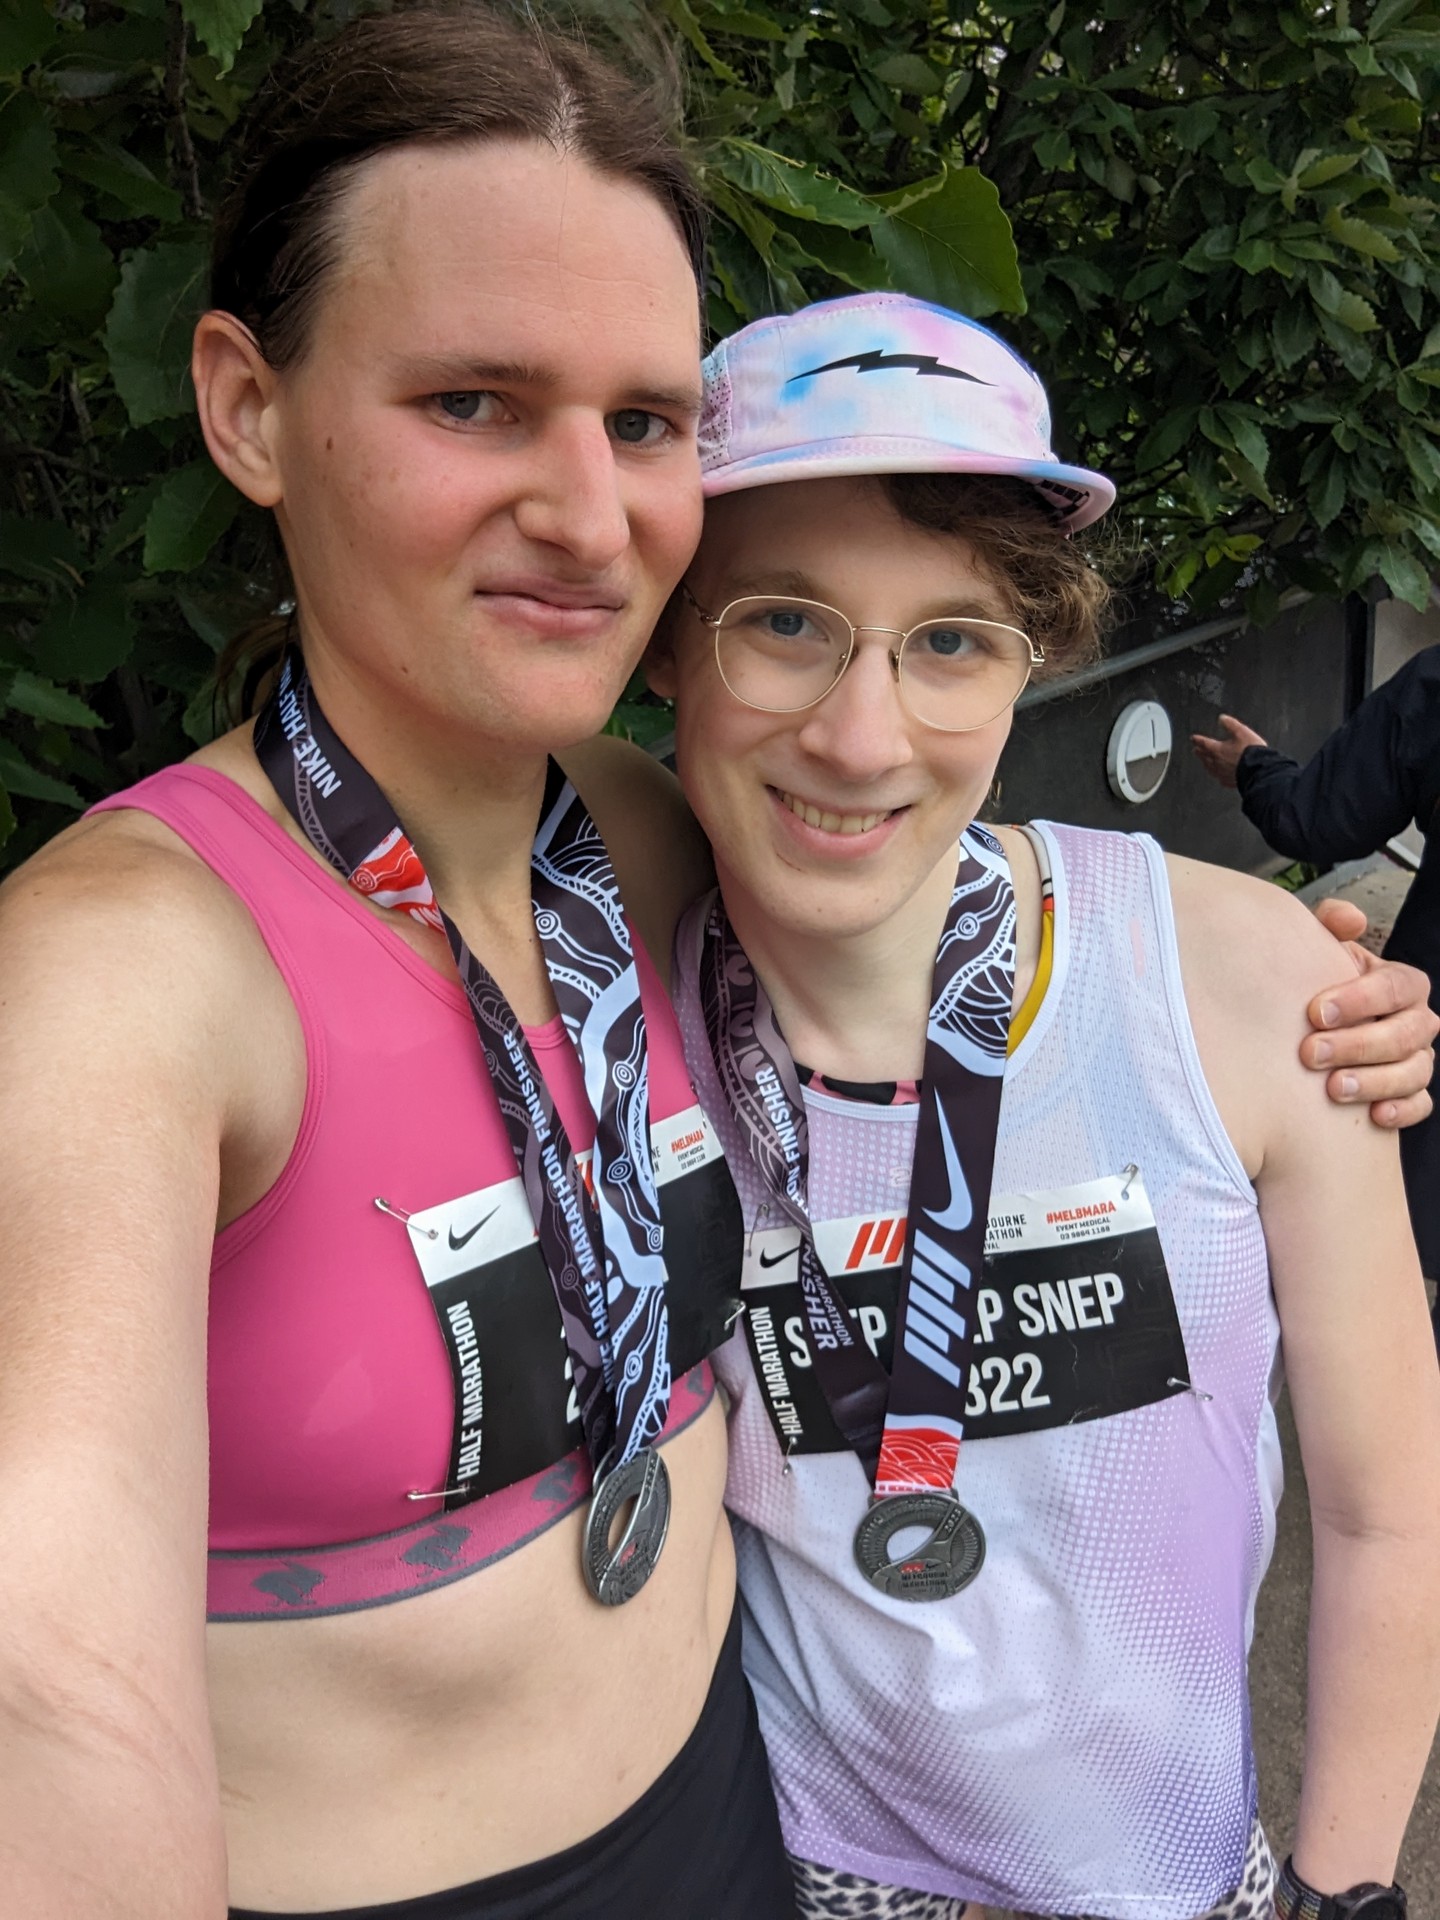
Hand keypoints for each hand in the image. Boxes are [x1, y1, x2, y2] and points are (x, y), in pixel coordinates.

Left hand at [1191, 714, 1266, 786]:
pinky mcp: (1229, 781)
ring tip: (1204, 762)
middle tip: (1195, 750)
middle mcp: (1217, 762)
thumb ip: (1230, 724)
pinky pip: (1220, 778)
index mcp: (1218, 749)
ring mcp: (1222, 773)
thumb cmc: (1251, 751)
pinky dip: (1218, 775)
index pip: (1204, 743)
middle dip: (1200, 752)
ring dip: (1206, 764)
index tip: (1193, 738)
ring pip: (1210, 768)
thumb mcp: (1241, 732)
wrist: (1259, 769)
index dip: (1198, 740)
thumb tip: (1222, 718)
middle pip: (1205, 756)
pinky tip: (1219, 776)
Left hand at [1302, 899, 1436, 1127]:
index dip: (1360, 999)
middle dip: (1358, 1044)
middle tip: (1310, 1053)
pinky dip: (1402, 1110)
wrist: (1308, 1030)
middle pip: (1406, 1033)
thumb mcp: (1319, 951)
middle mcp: (1416, 1021)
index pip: (1397, 986)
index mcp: (1400, 983)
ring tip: (1333, 1088)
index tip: (1315, 1012)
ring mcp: (1417, 1059)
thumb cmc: (1314, 987)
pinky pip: (1420, 1105)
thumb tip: (1350, 919)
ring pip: (1415, 1072)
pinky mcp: (1410, 1094)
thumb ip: (1329, 926)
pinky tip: (1375, 1115)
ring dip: (1375, 1081)